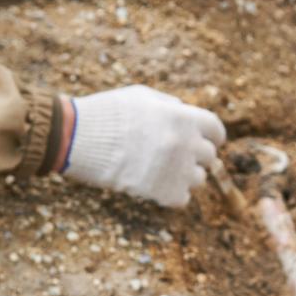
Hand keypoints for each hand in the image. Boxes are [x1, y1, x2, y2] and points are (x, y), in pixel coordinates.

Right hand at [60, 85, 225, 207]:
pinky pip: (183, 198)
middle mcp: (186, 143)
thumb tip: (185, 112)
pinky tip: (155, 185)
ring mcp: (177, 170)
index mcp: (183, 117)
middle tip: (174, 156)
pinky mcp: (164, 192)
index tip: (205, 141)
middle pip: (209, 155)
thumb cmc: (107, 114)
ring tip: (160, 170)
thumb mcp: (142, 97)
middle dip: (194, 155)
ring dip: (184, 175)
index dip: (211, 136)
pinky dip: (172, 194)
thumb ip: (169, 105)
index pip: (216, 130)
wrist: (78, 138)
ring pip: (199, 179)